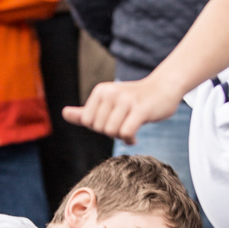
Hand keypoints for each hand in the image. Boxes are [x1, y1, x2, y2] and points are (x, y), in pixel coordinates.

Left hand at [62, 77, 182, 144]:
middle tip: (123, 127)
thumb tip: (64, 114)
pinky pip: (126, 132)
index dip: (99, 127)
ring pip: (112, 132)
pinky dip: (129, 139)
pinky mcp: (140, 109)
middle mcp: (111, 93)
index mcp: (101, 91)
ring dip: (121, 137)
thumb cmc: (135, 98)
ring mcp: (126, 100)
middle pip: (100, 128)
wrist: (164, 88)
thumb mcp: (108, 102)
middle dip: (111, 133)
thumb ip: (86, 111)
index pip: (88, 121)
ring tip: (129, 131)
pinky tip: (134, 137)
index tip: (112, 123)